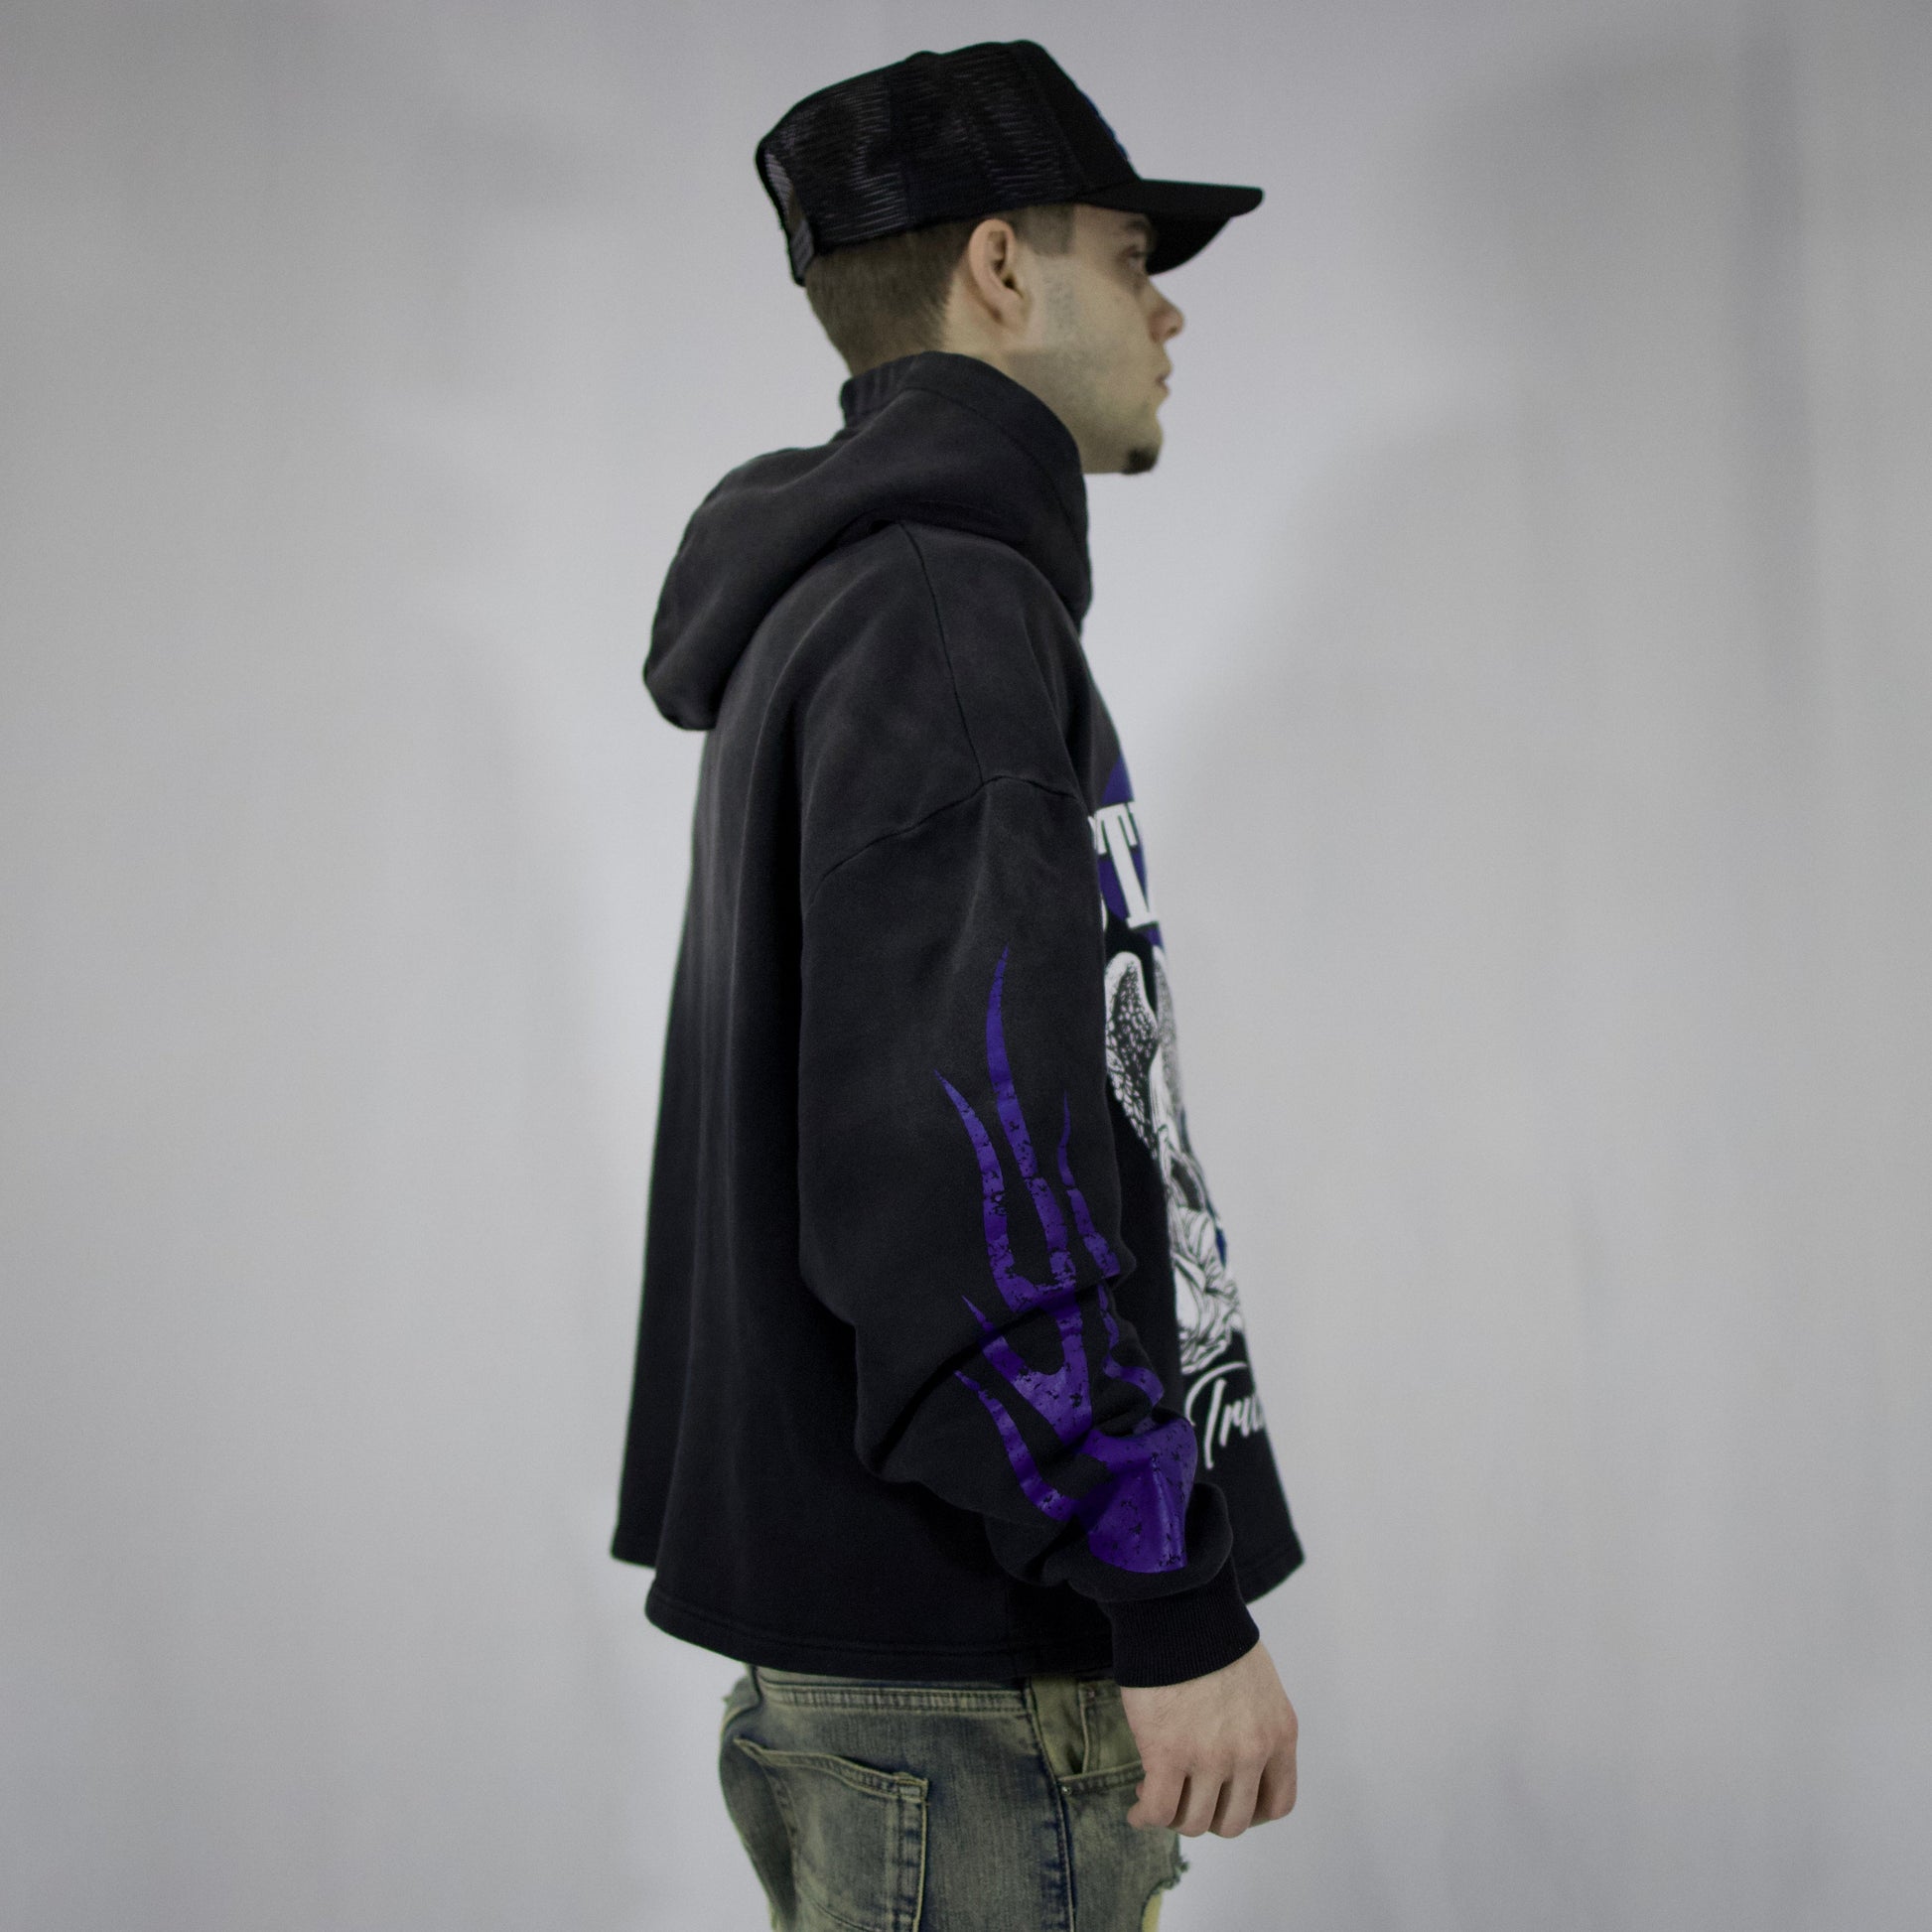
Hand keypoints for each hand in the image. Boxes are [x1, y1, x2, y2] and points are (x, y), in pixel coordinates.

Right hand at [1120, 1640, 1298, 1836]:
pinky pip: (1159, 1810)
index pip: (1277, 1804)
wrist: (1180, 1610)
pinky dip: (1146, 1817)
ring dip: (1174, 1815)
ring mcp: (1210, 1758)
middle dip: (1207, 1814)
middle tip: (1185, 1794)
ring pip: (1194, 1821)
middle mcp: (1251, 1754)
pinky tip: (1137, 1810)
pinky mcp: (1167, 1754)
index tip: (1224, 1800)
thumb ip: (1254, 1724)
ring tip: (1155, 1796)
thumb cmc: (1212, 1636)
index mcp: (1279, 1734)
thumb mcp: (1258, 1684)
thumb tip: (1230, 1750)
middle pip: (1232, 1821)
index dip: (1249, 1812)